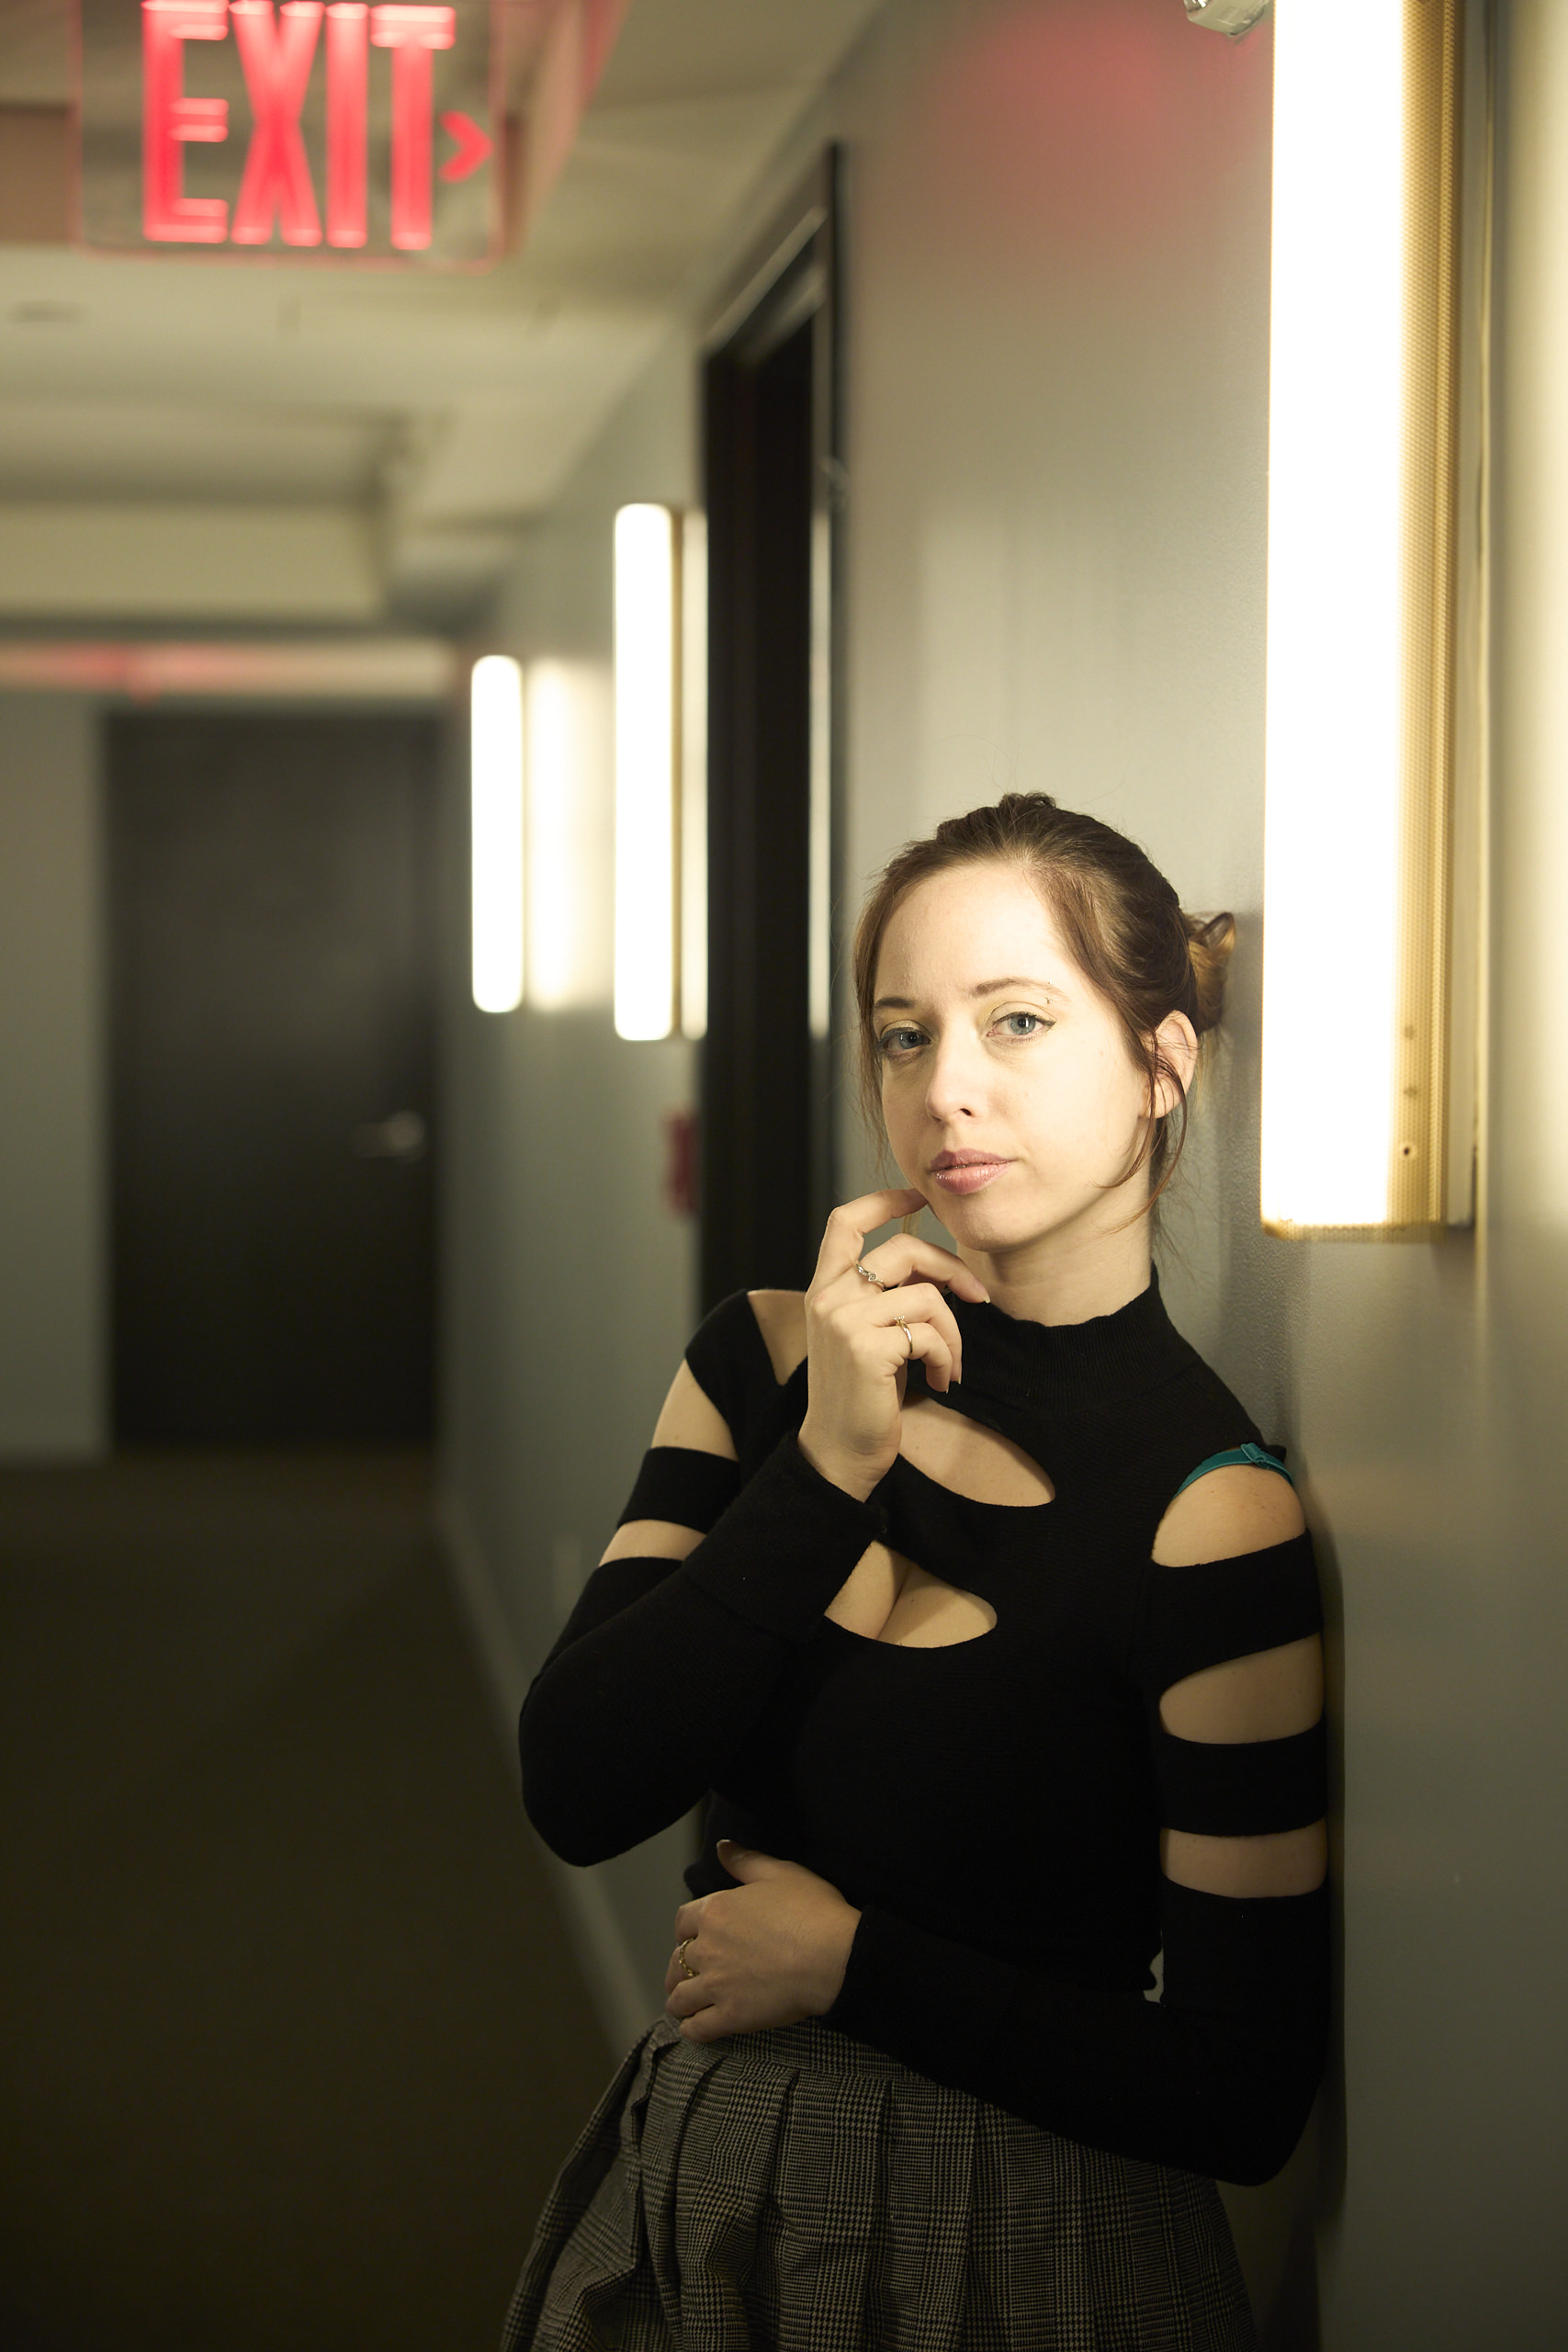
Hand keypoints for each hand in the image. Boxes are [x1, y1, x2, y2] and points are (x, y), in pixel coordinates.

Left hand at [662, 1842, 861, 2042]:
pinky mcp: (731, 2016)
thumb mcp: (781, 1873)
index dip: (685, 1930)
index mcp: (717, 1911)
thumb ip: (746, 1861)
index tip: (691, 1937)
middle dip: (678, 1968)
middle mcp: (709, 1947)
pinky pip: (697, 2028)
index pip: (683, 1921)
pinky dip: (691, 2029)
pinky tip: (693, 2028)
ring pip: (680, 1997)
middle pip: (677, 1960)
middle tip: (684, 1975)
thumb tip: (722, 1848)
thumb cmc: (813, 1911)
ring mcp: (717, 1985)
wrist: (834, 1956)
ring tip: (684, 2006)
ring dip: (679, 2000)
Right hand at [796, 1186, 989, 1500]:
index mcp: (823, 1290)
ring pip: (927, 1297)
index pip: (845, 1223)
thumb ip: (885, 1297)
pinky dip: (947, 1358)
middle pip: (904, 1250)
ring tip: (949, 1365)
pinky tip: (940, 1382)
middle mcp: (828, 1297)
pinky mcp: (867, 1348)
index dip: (883, 1201)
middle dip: (952, 1269)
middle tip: (979, 1296)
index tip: (918, 1195)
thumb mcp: (867, 1336)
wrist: (839, 1453)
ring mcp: (845, 1320)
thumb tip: (939, 1270)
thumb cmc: (861, 1397)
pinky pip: (931, 1333)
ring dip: (954, 1334)